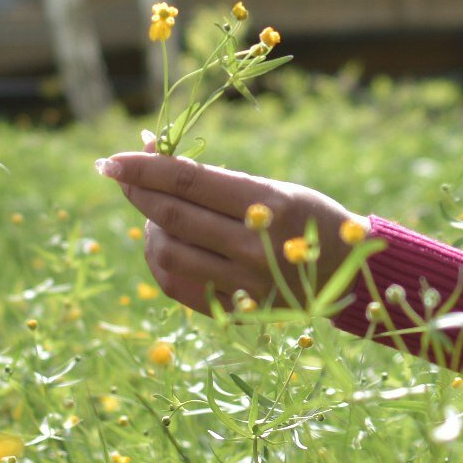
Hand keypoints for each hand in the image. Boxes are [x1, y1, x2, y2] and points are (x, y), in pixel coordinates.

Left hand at [95, 143, 358, 312]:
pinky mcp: (237, 311)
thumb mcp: (273, 187)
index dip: (144, 168)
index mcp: (268, 205)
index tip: (111, 159)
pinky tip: (161, 243)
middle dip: (136, 191)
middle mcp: (255, 246)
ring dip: (149, 227)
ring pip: (168, 253)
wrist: (351, 274)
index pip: (188, 183)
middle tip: (116, 174)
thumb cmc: (308, 217)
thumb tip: (153, 151)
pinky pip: (177, 286)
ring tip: (153, 211)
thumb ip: (214, 180)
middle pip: (173, 216)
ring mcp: (245, 284)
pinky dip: (160, 261)